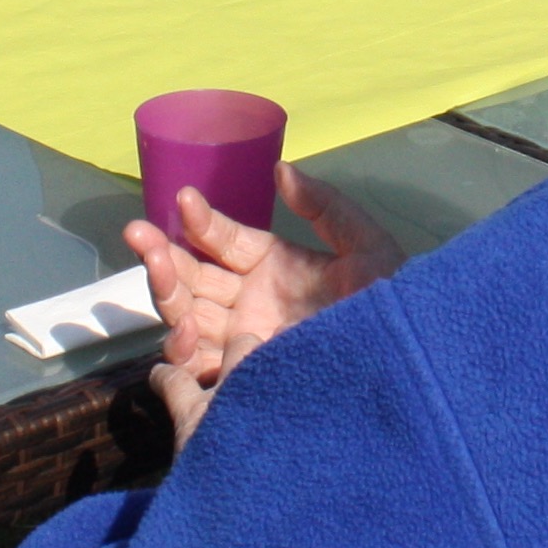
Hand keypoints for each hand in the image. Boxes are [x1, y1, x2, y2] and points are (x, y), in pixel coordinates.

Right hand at [121, 166, 400, 443]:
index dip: (201, 220)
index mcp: (271, 266)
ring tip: (156, 269)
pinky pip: (199, 368)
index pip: (222, 239)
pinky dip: (181, 351)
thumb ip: (326, 207)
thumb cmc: (392, 306)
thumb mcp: (367, 248)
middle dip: (163, 254)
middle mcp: (249, 302)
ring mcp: (242, 341)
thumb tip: (281, 169)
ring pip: (186, 316)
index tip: (185, 200)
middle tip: (140, 234)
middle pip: (192, 277)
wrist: (408, 370)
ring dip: (165, 292)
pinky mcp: (244, 378)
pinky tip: (181, 334)